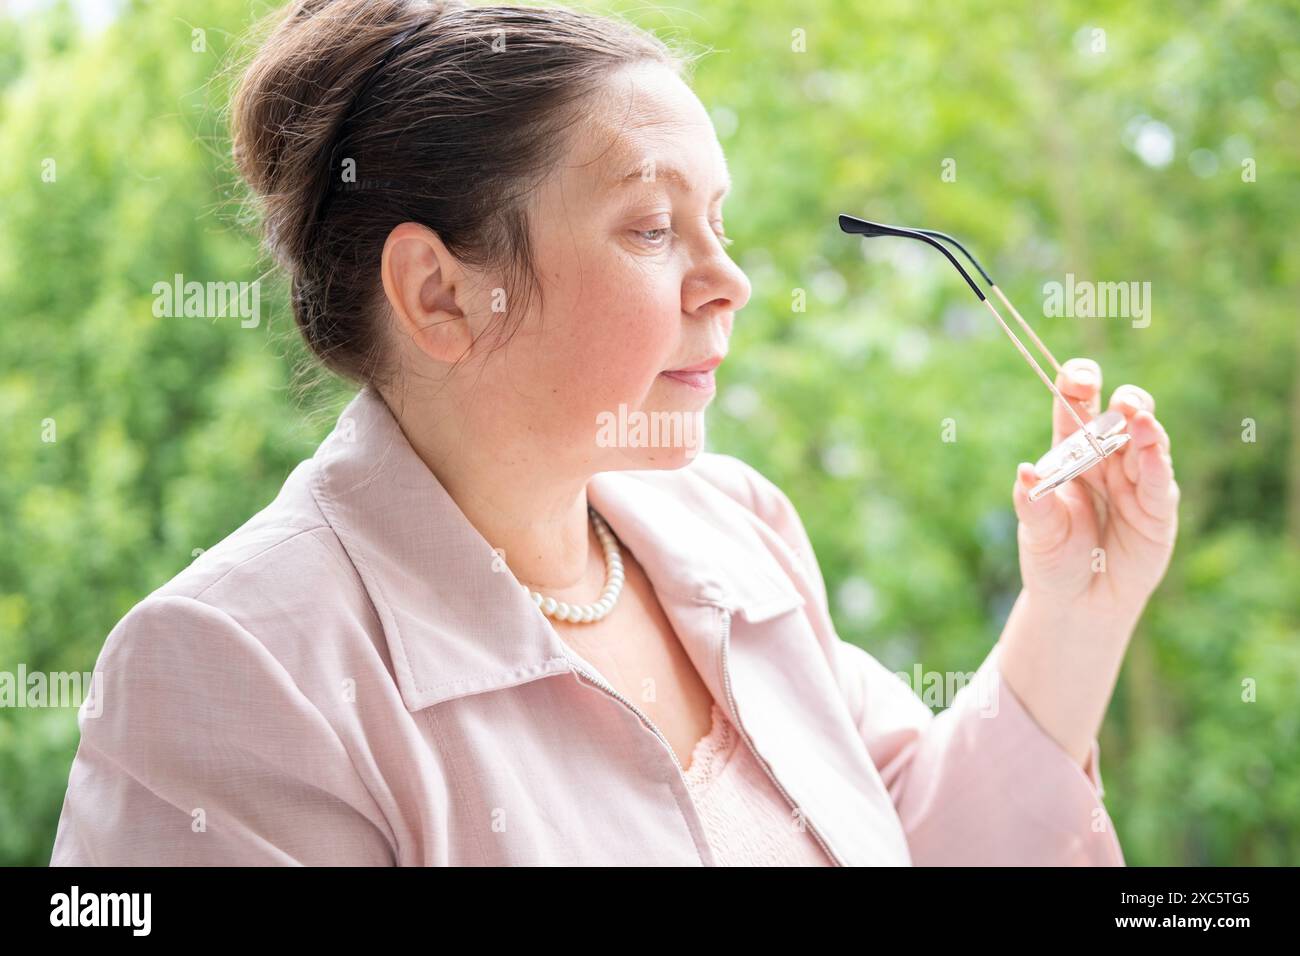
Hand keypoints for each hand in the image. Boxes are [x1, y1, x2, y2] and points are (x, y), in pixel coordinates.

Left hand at [1010, 357, 1179, 622]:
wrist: (1079, 603)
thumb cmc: (1054, 559)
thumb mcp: (1038, 532)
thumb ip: (1032, 503)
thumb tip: (1025, 471)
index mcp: (1071, 451)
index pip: (1077, 406)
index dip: (1080, 385)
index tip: (1079, 378)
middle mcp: (1107, 459)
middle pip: (1121, 415)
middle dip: (1123, 401)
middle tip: (1119, 402)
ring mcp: (1135, 482)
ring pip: (1147, 443)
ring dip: (1143, 429)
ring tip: (1137, 420)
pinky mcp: (1157, 510)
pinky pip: (1158, 484)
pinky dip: (1155, 467)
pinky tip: (1151, 454)